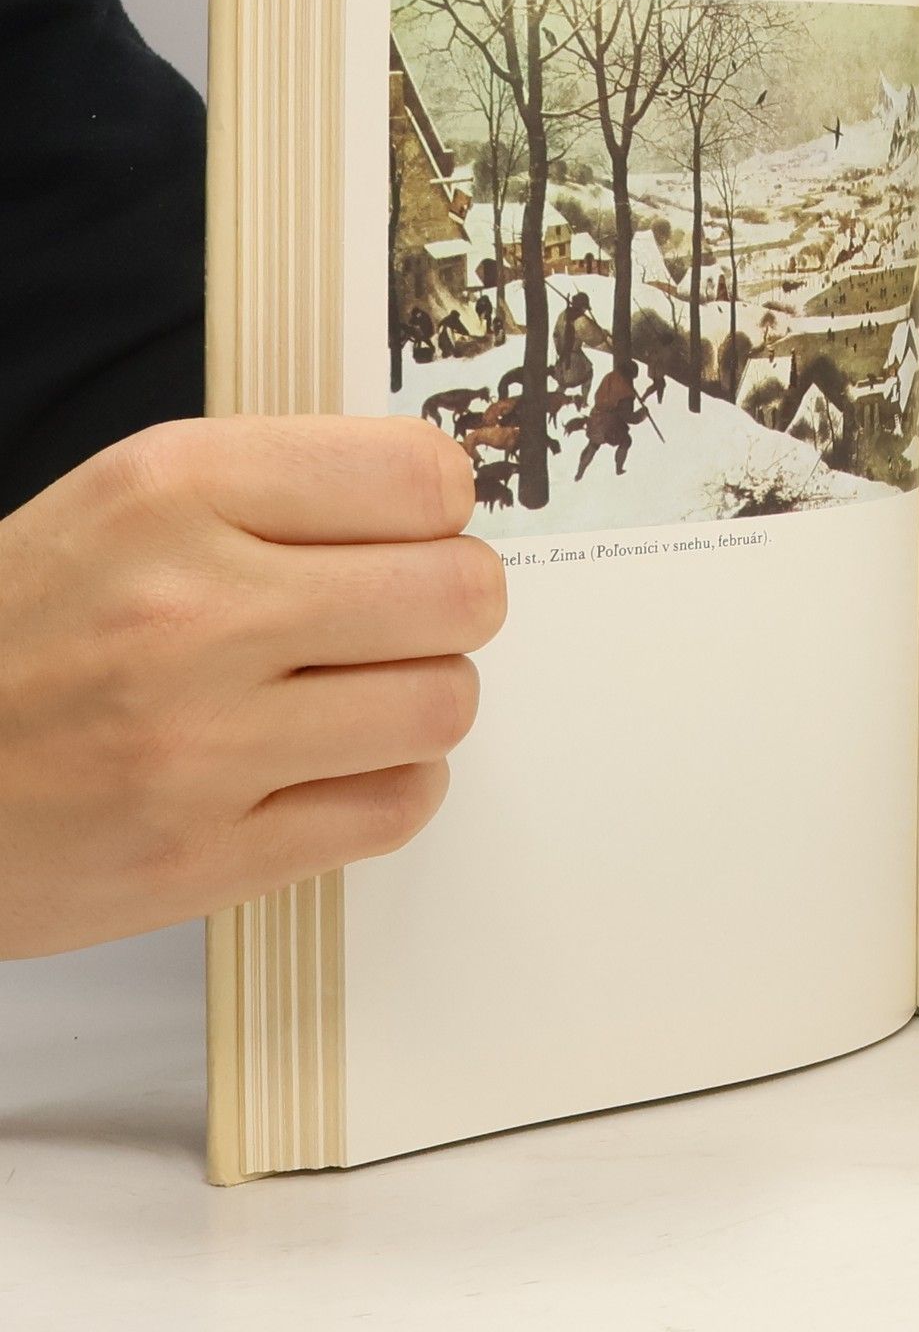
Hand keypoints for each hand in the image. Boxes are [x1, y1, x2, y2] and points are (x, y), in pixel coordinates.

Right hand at [0, 416, 506, 957]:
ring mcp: (200, 744)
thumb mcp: (127, 504)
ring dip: (423, 699)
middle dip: (450, 605)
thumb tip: (442, 504)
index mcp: (174, 492)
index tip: (414, 530)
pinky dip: (392, 783)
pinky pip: (399, 806)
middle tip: (403, 616)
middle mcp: (193, 611)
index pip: (422, 477)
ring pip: (444, 704)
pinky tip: (335, 763)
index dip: (439, 509)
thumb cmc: (19, 630)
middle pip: (461, 594)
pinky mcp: (206, 855)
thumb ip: (282, 492)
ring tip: (359, 693)